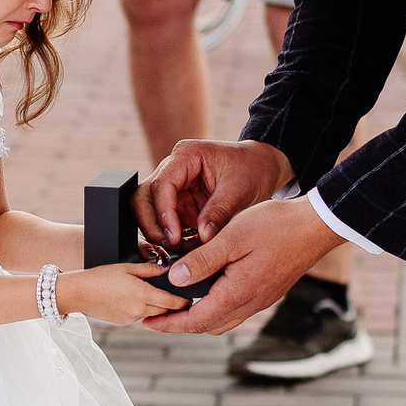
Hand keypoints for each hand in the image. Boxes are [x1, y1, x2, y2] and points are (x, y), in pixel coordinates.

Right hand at [59, 262, 185, 324]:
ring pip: (154, 314)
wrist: (78, 293)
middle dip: (173, 305)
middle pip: (166, 310)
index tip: (190, 298)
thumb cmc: (101, 276)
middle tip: (180, 296)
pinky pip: (141, 316)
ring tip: (158, 295)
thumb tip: (168, 269)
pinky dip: (144, 309)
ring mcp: (131, 318)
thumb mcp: (127, 267)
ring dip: (159, 307)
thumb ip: (150, 269)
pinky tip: (137, 299)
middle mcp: (139, 309)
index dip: (184, 301)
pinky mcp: (124, 322)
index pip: (172, 302)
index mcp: (142, 294)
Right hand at [138, 138, 292, 250]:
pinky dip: (171, 237)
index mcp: (185, 156)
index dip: (163, 214)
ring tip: (179, 250)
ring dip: (159, 233)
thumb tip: (203, 237)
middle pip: (142, 197)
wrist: (262, 167)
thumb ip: (219, 212)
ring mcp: (173, 187)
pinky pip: (165, 222)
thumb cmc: (252, 169)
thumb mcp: (239, 191)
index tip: (175, 237)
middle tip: (169, 247)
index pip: (161, 185)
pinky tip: (185, 248)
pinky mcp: (179, 203)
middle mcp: (172, 169)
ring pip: (147, 211)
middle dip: (152, 225)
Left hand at [143, 197, 344, 336]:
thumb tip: (174, 279)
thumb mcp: (231, 238)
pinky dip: (215, 306)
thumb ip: (201, 261)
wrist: (316, 226)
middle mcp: (250, 303)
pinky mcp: (268, 292)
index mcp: (237, 293)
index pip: (195, 320)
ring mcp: (261, 299)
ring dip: (198, 316)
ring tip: (178, 304)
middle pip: (207, 325)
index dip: (168, 324)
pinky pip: (236, 309)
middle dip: (180, 323)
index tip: (147, 322)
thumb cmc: (275, 226)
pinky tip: (208, 291)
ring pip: (223, 319)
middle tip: (157, 314)